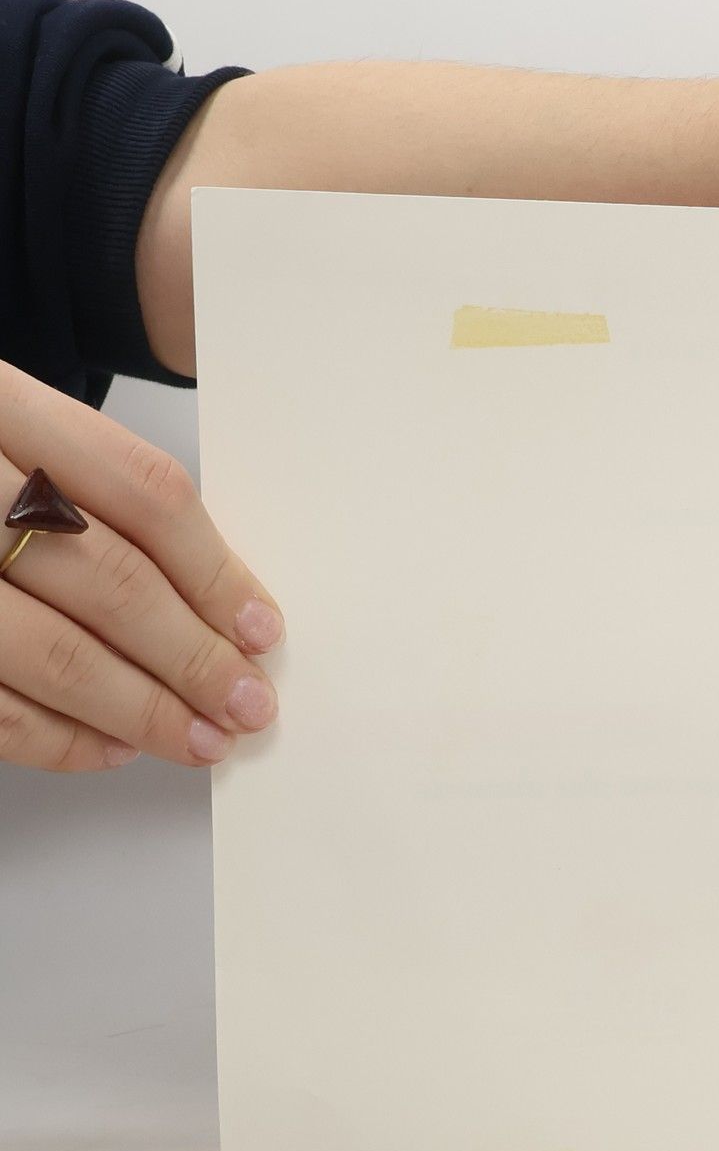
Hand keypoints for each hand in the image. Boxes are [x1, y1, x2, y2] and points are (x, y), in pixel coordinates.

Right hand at [0, 360, 280, 771]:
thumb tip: (222, 608)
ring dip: (142, 710)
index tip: (261, 632)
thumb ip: (104, 500)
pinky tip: (112, 746)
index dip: (215, 573)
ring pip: (53, 653)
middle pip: (109, 581)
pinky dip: (59, 738)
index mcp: (1, 404)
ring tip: (200, 738)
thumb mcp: (17, 434)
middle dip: (192, 658)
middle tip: (246, 704)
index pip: (143, 493)